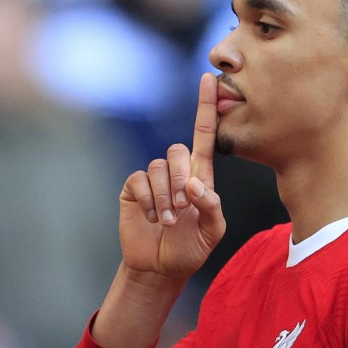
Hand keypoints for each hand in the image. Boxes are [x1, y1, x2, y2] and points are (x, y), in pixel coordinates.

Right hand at [117, 73, 226, 283]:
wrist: (160, 267)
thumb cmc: (190, 249)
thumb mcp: (212, 232)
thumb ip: (212, 207)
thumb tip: (195, 185)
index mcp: (200, 176)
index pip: (205, 135)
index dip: (206, 108)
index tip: (209, 80)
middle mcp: (176, 172)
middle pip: (178, 151)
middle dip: (181, 179)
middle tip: (183, 206)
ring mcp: (153, 179)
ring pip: (158, 167)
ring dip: (165, 197)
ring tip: (167, 221)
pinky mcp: (134, 188)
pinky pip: (140, 179)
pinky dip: (149, 200)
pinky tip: (152, 217)